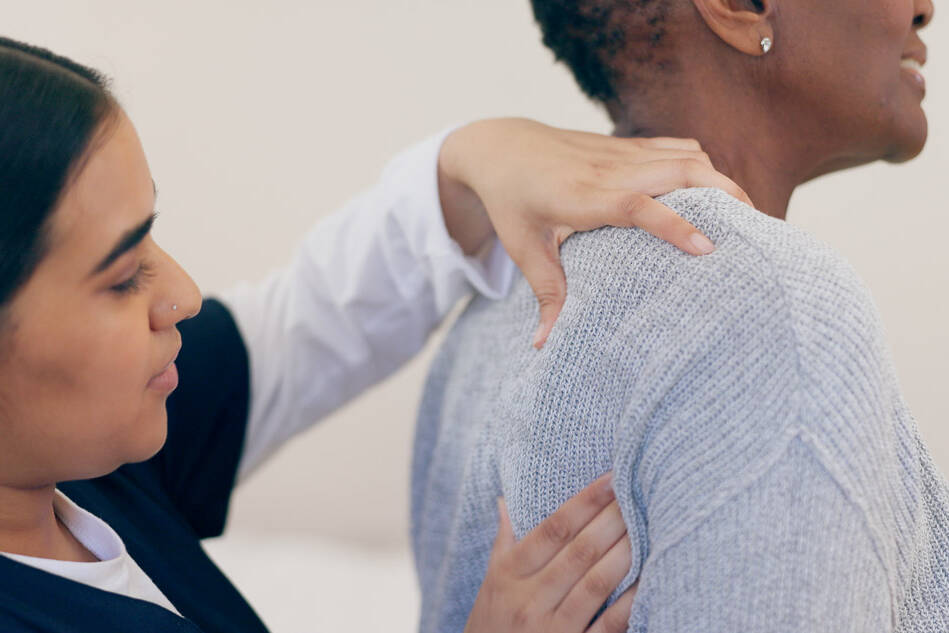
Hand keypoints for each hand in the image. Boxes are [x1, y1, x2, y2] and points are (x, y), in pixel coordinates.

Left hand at [438, 118, 752, 347]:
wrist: (500, 146)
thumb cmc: (511, 200)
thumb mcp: (522, 248)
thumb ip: (544, 293)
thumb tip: (544, 344)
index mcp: (583, 197)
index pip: (636, 206)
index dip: (674, 224)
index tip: (707, 248)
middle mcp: (609, 169)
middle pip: (680, 170)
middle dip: (725, 195)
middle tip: (757, 232)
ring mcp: (621, 152)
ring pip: (686, 155)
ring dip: (721, 180)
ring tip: (748, 215)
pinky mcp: (628, 145)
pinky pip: (677, 147)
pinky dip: (703, 165)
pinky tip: (717, 191)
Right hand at [464, 474, 637, 632]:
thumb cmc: (492, 624)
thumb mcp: (491, 583)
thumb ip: (504, 541)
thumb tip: (506, 500)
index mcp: (509, 574)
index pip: (552, 528)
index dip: (584, 502)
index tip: (611, 479)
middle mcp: (528, 599)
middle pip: (578, 550)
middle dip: (611, 520)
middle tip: (637, 492)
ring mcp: (550, 628)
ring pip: (595, 583)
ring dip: (624, 553)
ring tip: (646, 527)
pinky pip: (607, 625)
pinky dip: (628, 602)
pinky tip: (647, 580)